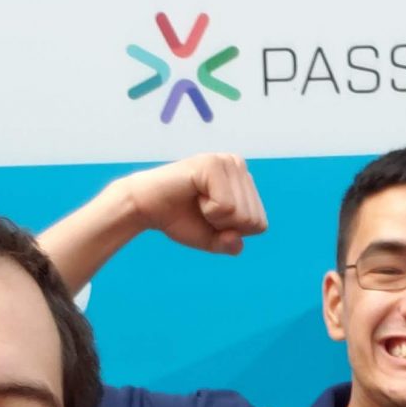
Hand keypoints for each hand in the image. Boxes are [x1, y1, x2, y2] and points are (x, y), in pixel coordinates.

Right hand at [119, 153, 266, 254]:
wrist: (146, 208)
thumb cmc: (180, 219)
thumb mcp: (213, 239)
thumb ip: (231, 244)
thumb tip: (236, 239)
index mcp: (245, 181)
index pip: (260, 225)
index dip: (231, 232)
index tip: (209, 217)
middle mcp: (239, 166)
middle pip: (253, 221)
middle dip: (224, 226)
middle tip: (201, 209)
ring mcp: (227, 162)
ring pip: (242, 214)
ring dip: (215, 219)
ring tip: (197, 201)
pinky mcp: (212, 164)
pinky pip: (226, 207)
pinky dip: (208, 211)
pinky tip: (194, 195)